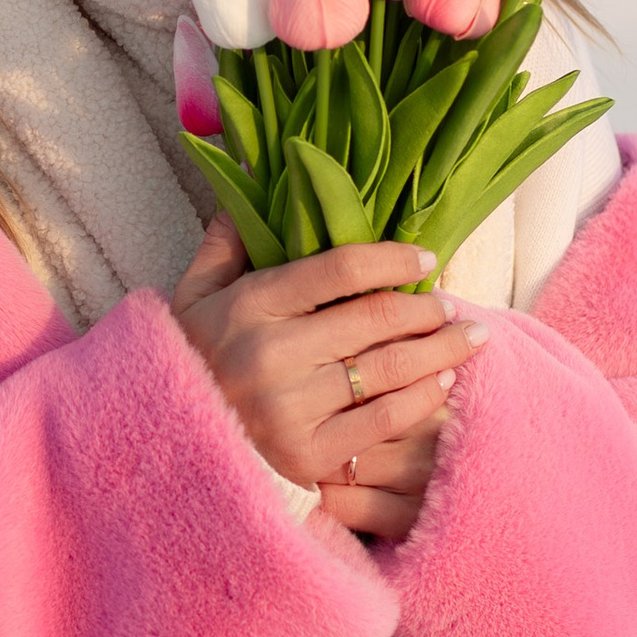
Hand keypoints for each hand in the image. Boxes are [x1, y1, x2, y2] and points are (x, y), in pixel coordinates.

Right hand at [170, 220, 487, 545]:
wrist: (168, 452)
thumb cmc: (189, 364)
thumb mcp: (192, 297)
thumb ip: (224, 243)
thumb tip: (247, 180)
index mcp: (248, 305)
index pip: (338, 268)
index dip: (393, 258)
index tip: (426, 256)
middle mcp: (271, 354)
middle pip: (375, 318)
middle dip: (428, 308)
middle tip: (453, 304)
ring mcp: (291, 409)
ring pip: (389, 368)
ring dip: (440, 351)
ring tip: (467, 339)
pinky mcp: (309, 456)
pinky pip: (384, 420)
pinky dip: (421, 398)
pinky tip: (441, 383)